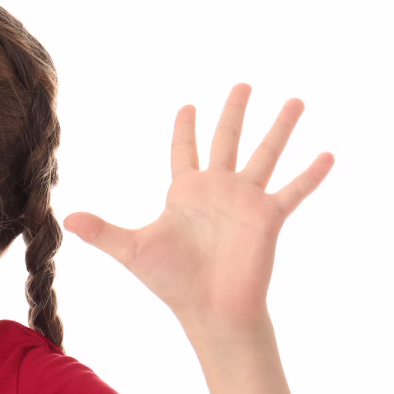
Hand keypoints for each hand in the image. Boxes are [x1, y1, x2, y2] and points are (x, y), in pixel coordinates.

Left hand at [63, 83, 334, 330]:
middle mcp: (218, 190)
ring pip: (265, 154)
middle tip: (243, 83)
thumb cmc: (171, 282)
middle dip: (234, 112)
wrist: (209, 309)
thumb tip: (66, 218)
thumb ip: (102, 232)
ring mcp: (246, 202)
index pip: (184, 150)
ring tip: (296, 100)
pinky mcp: (269, 218)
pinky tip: (327, 154)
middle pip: (227, 139)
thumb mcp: (132, 250)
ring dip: (280, 128)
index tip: (187, 105)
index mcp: (185, 192)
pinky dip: (310, 174)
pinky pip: (294, 190)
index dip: (185, 128)